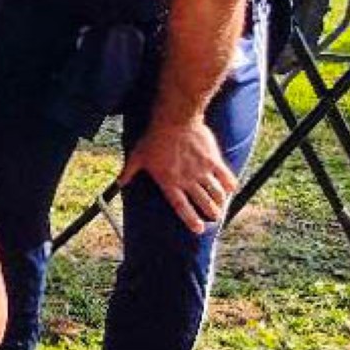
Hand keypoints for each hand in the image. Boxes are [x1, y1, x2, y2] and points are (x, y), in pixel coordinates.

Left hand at [119, 120, 236, 233]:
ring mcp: (201, 171)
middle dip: (211, 213)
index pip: (181, 207)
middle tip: (214, 218)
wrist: (175, 119)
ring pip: (216, 193)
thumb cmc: (154, 138)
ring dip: (220, 201)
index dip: (191, 220)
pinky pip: (226, 177)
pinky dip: (230, 185)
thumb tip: (118, 183)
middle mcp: (187, 180)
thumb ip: (129, 172)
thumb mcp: (137, 156)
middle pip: (203, 203)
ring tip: (221, 206)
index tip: (199, 230)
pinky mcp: (213, 160)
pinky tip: (231, 189)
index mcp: (169, 182)